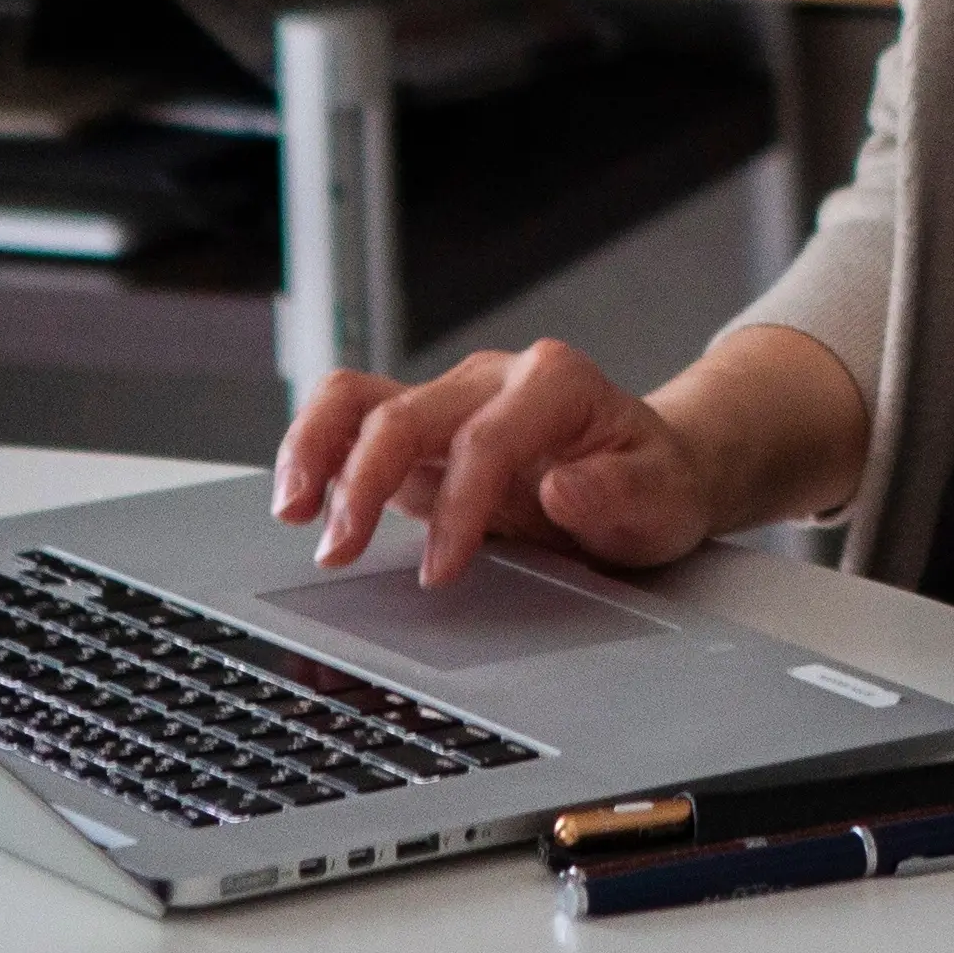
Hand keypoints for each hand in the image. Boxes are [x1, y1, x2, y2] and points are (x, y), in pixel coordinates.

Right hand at [268, 323, 863, 586]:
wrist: (649, 472)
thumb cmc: (653, 483)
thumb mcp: (661, 498)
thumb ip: (619, 493)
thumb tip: (564, 487)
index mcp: (555, 383)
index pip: (486, 437)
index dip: (458, 506)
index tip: (441, 572)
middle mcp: (492, 380)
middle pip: (407, 410)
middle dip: (363, 479)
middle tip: (338, 551)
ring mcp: (450, 402)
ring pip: (359, 397)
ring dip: (316, 450)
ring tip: (291, 512)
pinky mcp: (421, 433)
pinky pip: (351, 422)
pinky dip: (317, 455)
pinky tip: (301, 502)